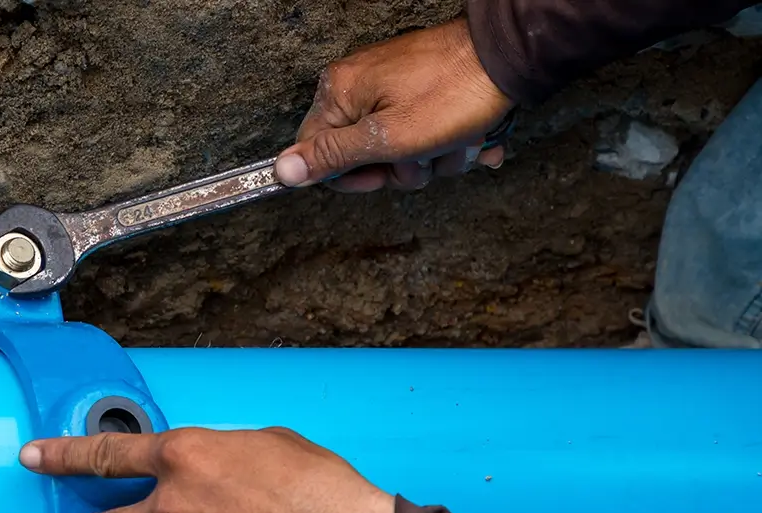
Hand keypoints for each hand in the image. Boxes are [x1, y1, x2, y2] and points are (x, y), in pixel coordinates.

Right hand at [274, 18, 513, 192]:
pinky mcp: (420, 86)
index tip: (383, 176)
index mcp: (340, 92)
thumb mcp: (388, 138)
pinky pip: (422, 130)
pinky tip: (471, 140)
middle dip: (402, 168)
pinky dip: (448, 143)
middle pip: (361, 154)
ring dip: (434, 159)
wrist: (509, 58)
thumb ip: (332, 156)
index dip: (351, 176)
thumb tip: (280, 171)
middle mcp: (359, 83)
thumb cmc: (452, 95)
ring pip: (399, 148)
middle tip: (427, 156)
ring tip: (458, 142)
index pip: (316, 152)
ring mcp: (391, 83)